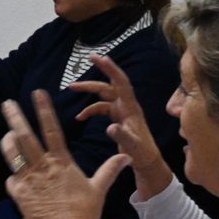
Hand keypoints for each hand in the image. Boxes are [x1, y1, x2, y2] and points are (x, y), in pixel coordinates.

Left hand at [1, 90, 120, 218]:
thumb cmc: (84, 213)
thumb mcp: (98, 189)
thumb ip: (109, 170)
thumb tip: (126, 157)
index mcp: (62, 162)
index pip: (51, 130)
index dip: (44, 110)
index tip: (37, 93)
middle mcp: (43, 167)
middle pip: (24, 137)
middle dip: (15, 117)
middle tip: (7, 103)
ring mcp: (28, 180)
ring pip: (12, 154)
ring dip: (8, 141)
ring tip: (7, 134)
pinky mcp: (19, 194)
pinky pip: (11, 179)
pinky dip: (13, 175)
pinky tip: (16, 176)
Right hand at [68, 54, 175, 199]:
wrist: (146, 161)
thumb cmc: (141, 153)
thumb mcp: (132, 146)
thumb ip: (121, 135)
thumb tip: (109, 127)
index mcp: (130, 108)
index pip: (121, 83)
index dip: (111, 69)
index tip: (99, 57)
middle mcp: (126, 106)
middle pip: (108, 86)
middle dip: (96, 74)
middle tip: (86, 60)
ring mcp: (121, 111)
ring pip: (103, 95)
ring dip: (88, 91)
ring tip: (72, 88)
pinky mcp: (117, 117)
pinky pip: (101, 108)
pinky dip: (90, 110)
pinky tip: (80, 117)